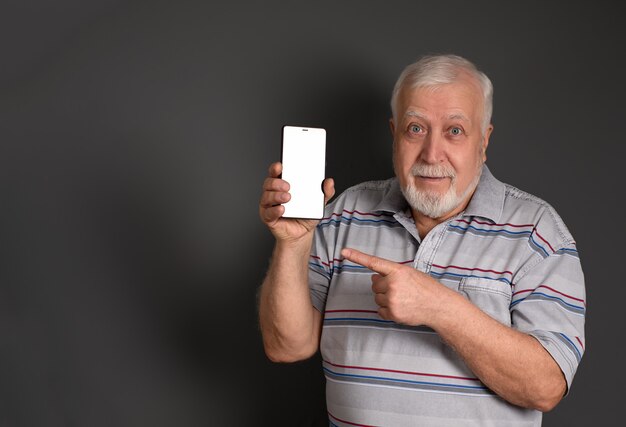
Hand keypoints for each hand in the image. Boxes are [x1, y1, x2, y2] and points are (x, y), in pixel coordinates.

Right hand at [259, 162, 334, 242]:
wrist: (302, 234)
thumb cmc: (306, 215)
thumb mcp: (318, 203)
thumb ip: (325, 192)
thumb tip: (329, 182)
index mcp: (283, 185)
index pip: (276, 172)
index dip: (276, 168)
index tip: (281, 166)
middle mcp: (274, 193)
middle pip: (269, 182)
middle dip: (276, 182)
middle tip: (288, 186)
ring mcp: (269, 206)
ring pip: (266, 196)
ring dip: (276, 195)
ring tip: (288, 197)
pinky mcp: (268, 218)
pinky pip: (268, 213)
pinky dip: (274, 210)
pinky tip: (282, 209)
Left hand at [341, 248, 455, 325]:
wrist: (438, 306)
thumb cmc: (425, 288)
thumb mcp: (409, 274)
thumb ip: (390, 274)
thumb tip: (373, 278)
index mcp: (397, 270)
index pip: (373, 262)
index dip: (357, 256)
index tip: (344, 252)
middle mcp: (393, 284)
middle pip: (374, 285)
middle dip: (383, 287)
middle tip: (399, 289)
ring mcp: (392, 300)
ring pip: (377, 298)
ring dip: (385, 298)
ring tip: (403, 298)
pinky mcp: (393, 313)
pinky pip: (380, 311)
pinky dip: (388, 310)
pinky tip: (401, 307)